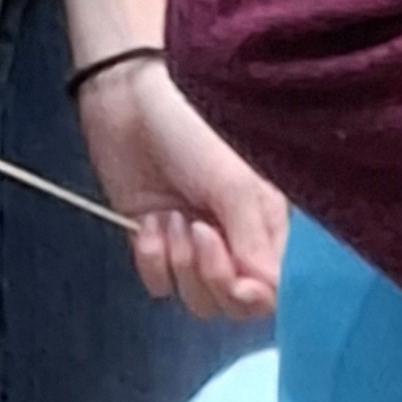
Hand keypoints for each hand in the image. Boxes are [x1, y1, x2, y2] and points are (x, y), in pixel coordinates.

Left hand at [72, 42, 281, 318]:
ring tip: (172, 218)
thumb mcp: (235, 183)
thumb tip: (267, 292)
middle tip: (197, 233)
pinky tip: (149, 220)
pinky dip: (150, 257)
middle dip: (213, 278)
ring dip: (180, 264)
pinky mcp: (153, 242)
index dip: (255, 296)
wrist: (127, 97)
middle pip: (233, 304)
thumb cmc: (192, 126)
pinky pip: (157, 283)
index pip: (274, 289)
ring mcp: (193, 244)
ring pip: (196, 299)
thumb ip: (254, 241)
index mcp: (268, 223)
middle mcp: (235, 240)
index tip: (239, 282)